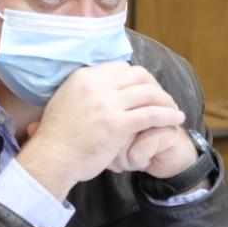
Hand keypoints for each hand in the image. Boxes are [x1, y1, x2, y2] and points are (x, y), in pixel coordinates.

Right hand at [16, 63, 184, 200]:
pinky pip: (152, 114)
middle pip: (139, 76)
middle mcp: (96, 85)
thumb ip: (86, 90)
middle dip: (155, 86)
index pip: (121, 67)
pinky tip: (176, 120)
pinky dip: (168, 116)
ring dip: (166, 101)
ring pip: (149, 94)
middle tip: (163, 99)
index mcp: (84, 76)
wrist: (52, 159)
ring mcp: (107, 104)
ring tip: (174, 110)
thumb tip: (103, 86)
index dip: (139, 78)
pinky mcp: (118, 124)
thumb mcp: (66, 100)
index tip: (147, 89)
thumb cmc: (58, 136)